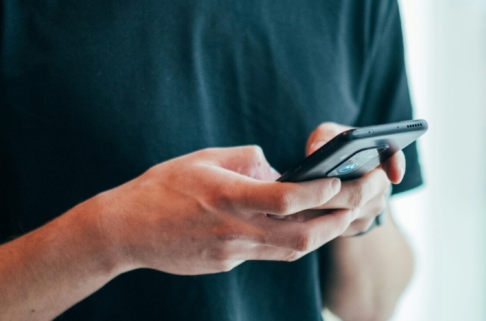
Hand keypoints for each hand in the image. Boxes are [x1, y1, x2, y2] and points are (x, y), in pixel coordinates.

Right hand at [84, 146, 355, 274]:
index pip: (288, 199)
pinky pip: (267, 255)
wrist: (125, 230)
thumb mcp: (203, 159)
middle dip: (337, 221)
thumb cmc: (161, 187)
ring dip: (321, 235)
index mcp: (230, 197)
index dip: (320, 191)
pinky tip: (299, 228)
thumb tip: (276, 167)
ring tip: (341, 217)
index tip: (340, 179)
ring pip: (291, 252)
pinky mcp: (226, 264)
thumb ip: (245, 160)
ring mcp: (232, 252)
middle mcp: (236, 229)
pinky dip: (289, 241)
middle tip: (359, 202)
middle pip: (302, 236)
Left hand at [302, 122, 405, 236]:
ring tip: (294, 203)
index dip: (396, 166)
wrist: (332, 176)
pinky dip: (318, 221)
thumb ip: (324, 137)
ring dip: (321, 209)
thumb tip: (316, 151)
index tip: (394, 175)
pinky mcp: (358, 226)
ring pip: (347, 213)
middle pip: (360, 192)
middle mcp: (380, 184)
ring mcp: (372, 208)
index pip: (394, 157)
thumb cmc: (332, 150)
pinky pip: (339, 226)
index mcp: (379, 156)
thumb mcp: (328, 136)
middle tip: (305, 192)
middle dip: (331, 193)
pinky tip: (298, 215)